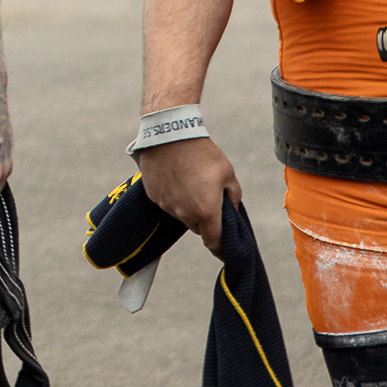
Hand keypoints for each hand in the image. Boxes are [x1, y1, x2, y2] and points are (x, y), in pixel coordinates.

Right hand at [137, 138, 240, 256]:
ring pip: (181, 216)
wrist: (169, 134)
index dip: (221, 249)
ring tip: (191, 184)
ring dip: (188, 208)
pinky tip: (176, 179)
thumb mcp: (227, 173)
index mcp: (206, 211)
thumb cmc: (202, 153)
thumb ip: (232, 196)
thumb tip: (230, 209)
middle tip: (209, 201)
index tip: (225, 252)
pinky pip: (167, 204)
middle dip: (205, 220)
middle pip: (198, 228)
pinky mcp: (154, 195)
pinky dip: (174, 198)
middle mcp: (184, 213)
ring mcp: (167, 205)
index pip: (214, 242)